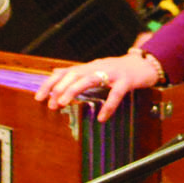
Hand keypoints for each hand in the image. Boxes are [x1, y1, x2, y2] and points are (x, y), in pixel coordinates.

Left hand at [34, 50, 162, 121]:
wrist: (144, 65)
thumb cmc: (119, 70)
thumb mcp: (96, 70)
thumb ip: (78, 73)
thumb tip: (55, 74)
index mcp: (89, 67)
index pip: (65, 72)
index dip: (50, 83)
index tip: (39, 97)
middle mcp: (98, 67)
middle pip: (75, 74)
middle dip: (60, 88)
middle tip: (52, 104)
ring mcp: (113, 73)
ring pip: (90, 78)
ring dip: (75, 90)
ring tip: (65, 103)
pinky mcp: (127, 81)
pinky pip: (116, 93)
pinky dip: (108, 106)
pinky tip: (102, 117)